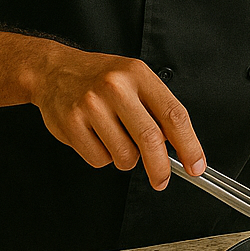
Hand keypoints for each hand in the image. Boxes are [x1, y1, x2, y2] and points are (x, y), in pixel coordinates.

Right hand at [32, 49, 204, 189]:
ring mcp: (91, 105)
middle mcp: (116, 87)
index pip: (174, 114)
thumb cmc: (100, 77)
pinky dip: (103, 157)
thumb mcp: (135, 79)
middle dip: (160, 167)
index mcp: (138, 74)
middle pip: (150, 139)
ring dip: (126, 158)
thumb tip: (180, 146)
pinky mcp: (71, 123)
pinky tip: (96, 137)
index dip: (189, 145)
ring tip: (115, 137)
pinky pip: (99, 160)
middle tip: (161, 179)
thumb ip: (157, 108)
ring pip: (124, 155)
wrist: (54, 70)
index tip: (195, 165)